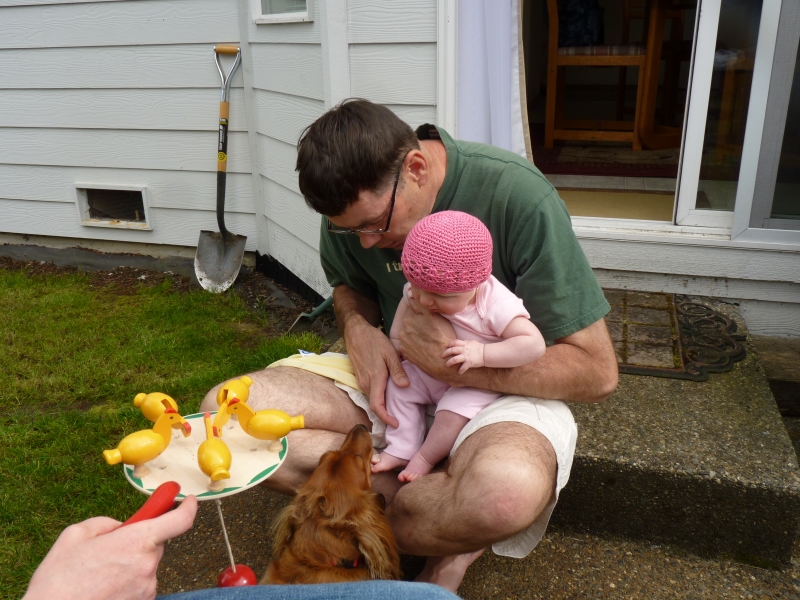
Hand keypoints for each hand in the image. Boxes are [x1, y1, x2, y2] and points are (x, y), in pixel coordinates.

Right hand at [24, 495, 197, 599]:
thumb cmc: (59, 581)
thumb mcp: (76, 536)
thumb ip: (107, 524)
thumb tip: (121, 527)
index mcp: (136, 542)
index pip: (179, 521)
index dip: (188, 507)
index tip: (189, 500)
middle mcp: (147, 566)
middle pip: (155, 545)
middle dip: (138, 542)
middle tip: (111, 550)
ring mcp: (146, 589)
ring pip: (145, 568)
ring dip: (129, 566)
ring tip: (98, 576)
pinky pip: (140, 586)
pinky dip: (126, 584)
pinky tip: (102, 589)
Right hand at [345, 317, 407, 427]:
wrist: (355, 332)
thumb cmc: (374, 340)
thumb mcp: (390, 353)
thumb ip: (397, 371)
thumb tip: (405, 386)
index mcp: (374, 379)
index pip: (378, 406)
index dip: (386, 418)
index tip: (396, 424)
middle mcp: (366, 384)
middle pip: (376, 406)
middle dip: (387, 415)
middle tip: (402, 418)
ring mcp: (361, 381)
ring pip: (373, 399)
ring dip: (383, 406)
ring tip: (397, 408)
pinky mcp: (360, 378)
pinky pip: (371, 393)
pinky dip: (380, 398)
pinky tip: (389, 394)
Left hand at [398, 296, 456, 380]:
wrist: (443, 361)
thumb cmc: (443, 337)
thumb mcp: (435, 317)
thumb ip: (421, 305)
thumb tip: (411, 296)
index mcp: (409, 319)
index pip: (412, 308)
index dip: (420, 311)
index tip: (426, 316)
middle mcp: (403, 330)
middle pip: (409, 321)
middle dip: (417, 322)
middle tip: (429, 328)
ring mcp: (403, 342)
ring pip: (408, 332)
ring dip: (414, 333)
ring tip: (426, 338)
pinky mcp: (405, 352)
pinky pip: (407, 344)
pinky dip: (413, 343)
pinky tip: (423, 345)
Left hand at [442, 339, 484, 373]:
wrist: (486, 353)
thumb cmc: (479, 348)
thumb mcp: (471, 342)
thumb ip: (465, 343)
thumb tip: (460, 343)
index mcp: (465, 344)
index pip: (455, 342)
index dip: (450, 344)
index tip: (447, 347)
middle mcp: (464, 350)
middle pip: (452, 350)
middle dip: (445, 353)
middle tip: (442, 356)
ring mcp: (466, 356)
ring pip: (455, 359)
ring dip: (449, 362)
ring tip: (446, 365)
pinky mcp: (469, 363)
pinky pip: (463, 367)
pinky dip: (460, 370)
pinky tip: (459, 372)